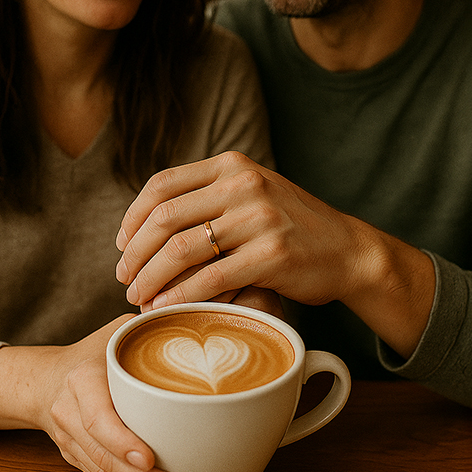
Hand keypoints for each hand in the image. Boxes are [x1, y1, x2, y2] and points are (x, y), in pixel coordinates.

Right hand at [0, 316, 186, 471]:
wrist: (43, 381)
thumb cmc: (89, 353)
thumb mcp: (112, 332)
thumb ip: (145, 329)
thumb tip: (190, 324)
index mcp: (81, 381)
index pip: (97, 418)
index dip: (121, 440)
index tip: (149, 456)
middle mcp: (71, 416)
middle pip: (105, 457)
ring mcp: (72, 443)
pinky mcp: (77, 460)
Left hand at [115, 151, 434, 358]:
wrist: (349, 250)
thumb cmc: (292, 225)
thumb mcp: (252, 192)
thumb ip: (209, 195)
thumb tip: (147, 223)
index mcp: (232, 164)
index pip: (162, 184)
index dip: (133, 216)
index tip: (122, 243)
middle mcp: (243, 184)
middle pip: (165, 216)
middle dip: (135, 252)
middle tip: (123, 277)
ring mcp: (259, 217)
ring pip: (182, 248)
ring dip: (151, 277)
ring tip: (139, 296)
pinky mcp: (272, 254)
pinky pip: (210, 277)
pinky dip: (180, 295)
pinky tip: (166, 307)